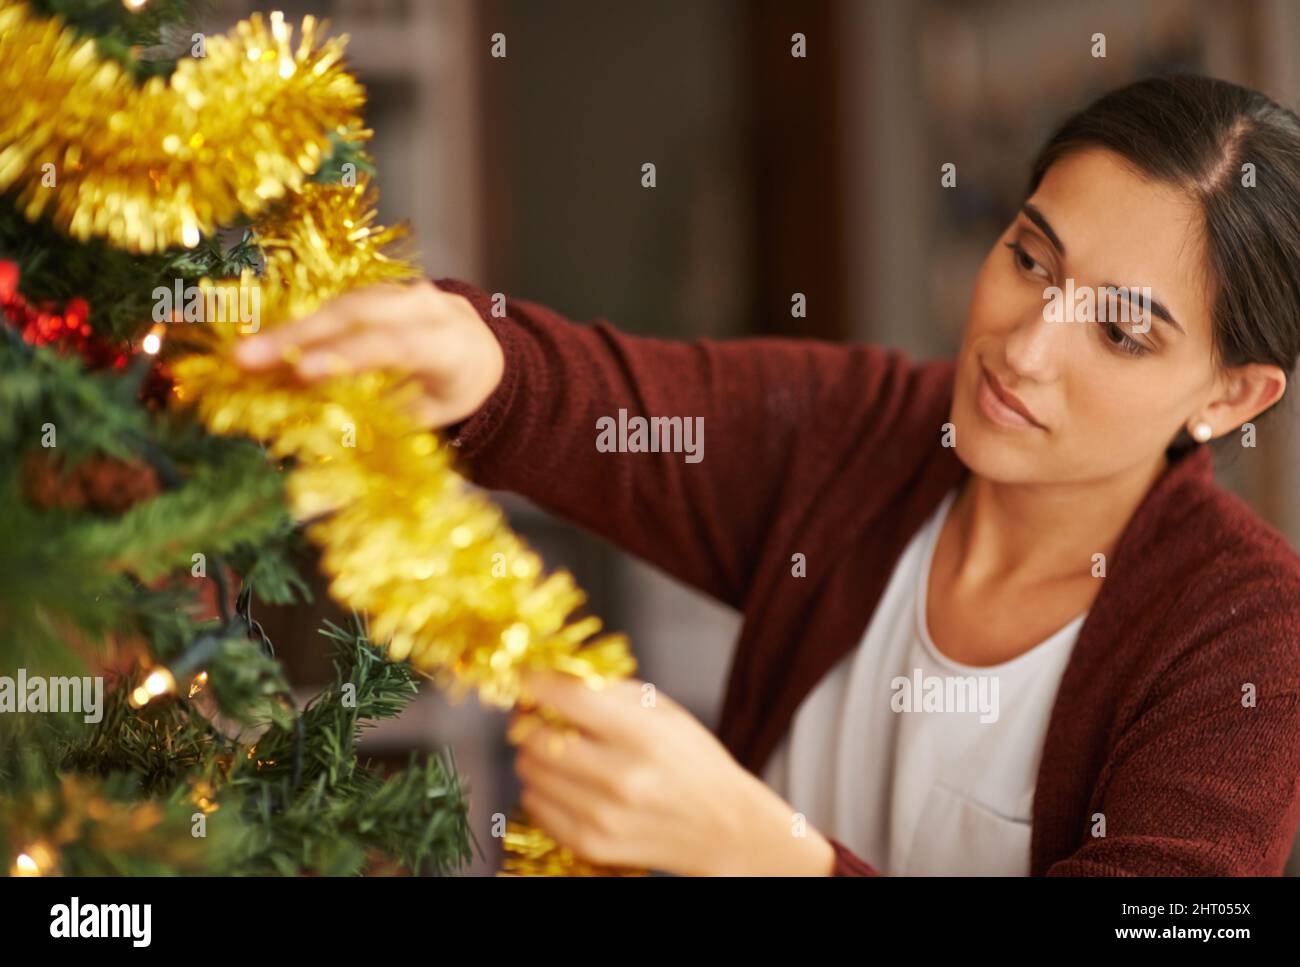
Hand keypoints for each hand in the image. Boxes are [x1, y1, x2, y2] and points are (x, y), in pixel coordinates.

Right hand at [233, 279, 503, 428]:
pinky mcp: (378, 289)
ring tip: (244, 354)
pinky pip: (336, 303)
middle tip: (245, 359)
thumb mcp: (436, 414)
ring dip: (289, 328)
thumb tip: (329, 429)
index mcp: (450, 343)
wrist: (482, 348)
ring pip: (340, 304)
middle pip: (358, 314)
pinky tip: (266, 342)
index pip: (396, 345)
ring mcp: (401, 291)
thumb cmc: (454, 388)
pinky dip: (302, 323)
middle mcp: (427, 307)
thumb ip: (389, 416)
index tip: (302, 372)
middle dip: (299, 336)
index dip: (348, 356)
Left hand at [508, 670, 835, 875]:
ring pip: (529, 771)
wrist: (724, 829)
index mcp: (643, 735)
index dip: (535, 682)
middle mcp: (621, 778)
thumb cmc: (694, 762)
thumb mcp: (664, 711)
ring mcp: (602, 817)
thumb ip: (609, 690)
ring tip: (560, 749)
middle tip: (539, 714)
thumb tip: (554, 675)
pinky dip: (541, 788)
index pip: (567, 698)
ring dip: (535, 754)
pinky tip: (566, 781)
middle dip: (530, 720)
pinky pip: (535, 805)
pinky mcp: (591, 845)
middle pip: (536, 738)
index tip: (526, 675)